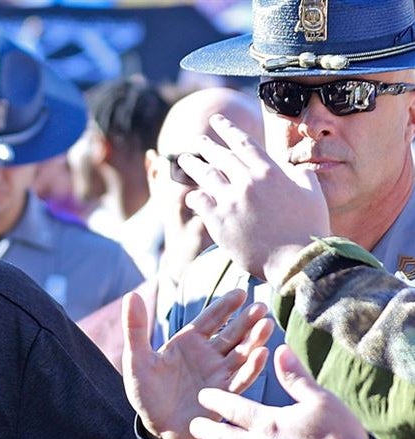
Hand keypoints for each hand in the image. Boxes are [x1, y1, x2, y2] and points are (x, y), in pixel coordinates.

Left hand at [122, 288, 271, 438]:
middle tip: (261, 307)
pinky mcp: (224, 394)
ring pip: (241, 353)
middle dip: (246, 320)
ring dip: (254, 340)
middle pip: (231, 333)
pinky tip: (262, 354)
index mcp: (189, 342)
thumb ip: (135, 328)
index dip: (225, 306)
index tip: (241, 292)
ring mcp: (218, 374)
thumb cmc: (145, 391)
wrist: (155, 426)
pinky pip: (240, 379)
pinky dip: (251, 367)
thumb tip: (131, 295)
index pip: (210, 319)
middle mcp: (208, 355)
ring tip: (267, 326)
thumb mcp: (136, 358)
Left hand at [178, 113, 328, 283]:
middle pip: (221, 156)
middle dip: (207, 145)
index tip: (217, 120)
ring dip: (193, 165)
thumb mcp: (313, 193)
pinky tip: (190, 194)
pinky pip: (199, 201)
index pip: (243, 143)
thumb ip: (301, 176)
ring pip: (205, 175)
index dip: (228, 129)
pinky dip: (194, 196)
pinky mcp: (218, 220)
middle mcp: (247, 181)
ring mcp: (230, 200)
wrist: (297, 259)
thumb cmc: (309, 228)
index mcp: (270, 171)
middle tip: (197, 139)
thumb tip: (298, 167)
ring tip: (184, 159)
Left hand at [189, 345, 372, 438]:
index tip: (203, 395)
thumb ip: (296, 377)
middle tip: (195, 425)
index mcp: (268, 423)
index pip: (230, 407)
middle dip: (204, 430)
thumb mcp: (321, 400)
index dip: (213, 399)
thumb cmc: (341, 437)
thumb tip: (280, 350)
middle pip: (220, 438)